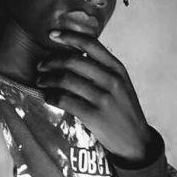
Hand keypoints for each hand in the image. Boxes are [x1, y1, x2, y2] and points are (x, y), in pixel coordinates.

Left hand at [36, 30, 151, 164]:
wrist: (136, 141)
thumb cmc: (124, 110)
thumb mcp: (120, 84)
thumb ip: (102, 69)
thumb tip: (72, 55)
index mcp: (118, 68)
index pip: (91, 43)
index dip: (69, 36)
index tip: (52, 34)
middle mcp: (112, 80)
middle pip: (74, 61)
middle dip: (52, 61)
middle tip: (41, 65)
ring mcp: (103, 98)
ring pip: (67, 80)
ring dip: (48, 79)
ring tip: (41, 82)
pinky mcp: (94, 116)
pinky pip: (65, 101)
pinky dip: (51, 97)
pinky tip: (47, 97)